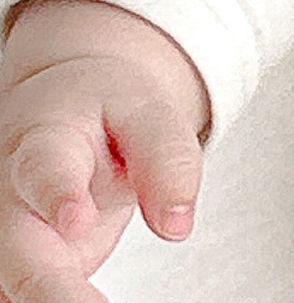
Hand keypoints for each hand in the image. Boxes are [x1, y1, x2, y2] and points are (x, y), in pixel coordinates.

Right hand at [0, 0, 209, 302]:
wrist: (66, 108)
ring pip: (15, 288)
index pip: (45, 169)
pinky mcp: (22, 271)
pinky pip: (24, 298)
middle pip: (21, 253)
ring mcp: (11, 242)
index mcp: (45, 144)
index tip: (78, 221)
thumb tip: (178, 226)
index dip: (59, 195)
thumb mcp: (146, 112)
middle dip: (52, 290)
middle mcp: (13, 200)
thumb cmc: (105, 109)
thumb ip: (166, 160)